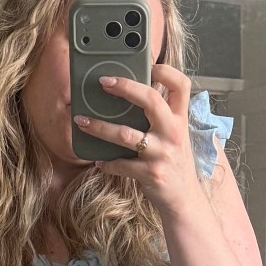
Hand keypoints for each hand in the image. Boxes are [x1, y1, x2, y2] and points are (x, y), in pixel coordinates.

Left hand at [73, 61, 198, 208]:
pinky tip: (99, 161)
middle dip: (125, 88)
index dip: (167, 71)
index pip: (182, 86)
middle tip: (103, 81)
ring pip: (125, 134)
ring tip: (81, 121)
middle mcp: (173, 133)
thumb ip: (160, 117)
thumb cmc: (174, 164)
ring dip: (99, 127)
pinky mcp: (150, 174)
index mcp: (180, 120)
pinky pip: (120, 164)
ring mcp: (162, 153)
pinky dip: (106, 163)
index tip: (149, 64)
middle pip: (151, 100)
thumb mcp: (175, 136)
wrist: (184, 200)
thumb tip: (130, 97)